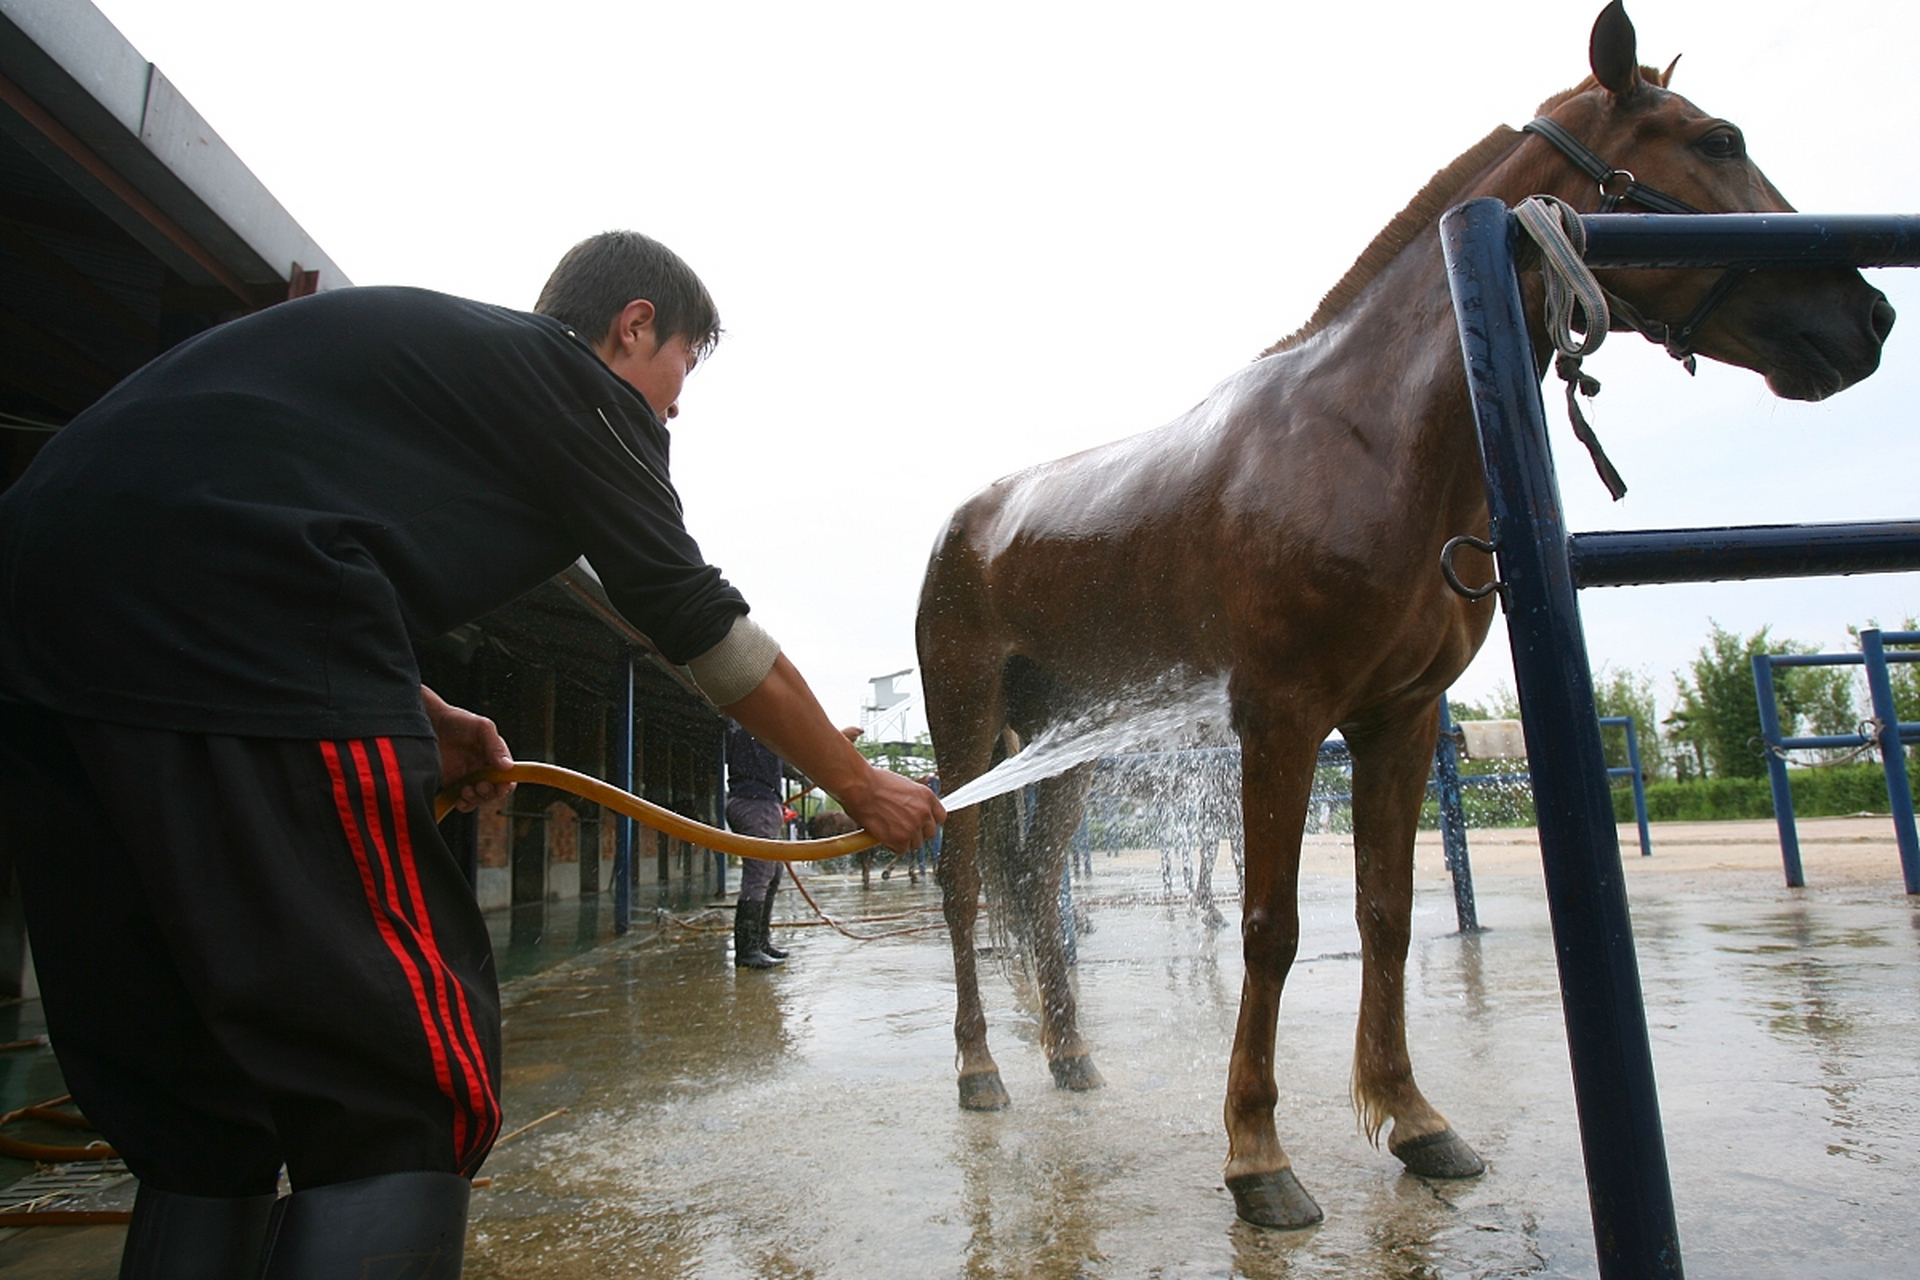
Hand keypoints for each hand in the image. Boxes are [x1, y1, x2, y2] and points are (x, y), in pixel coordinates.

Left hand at [421, 686, 513, 812]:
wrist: (429, 723)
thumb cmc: (457, 721)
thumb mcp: (481, 727)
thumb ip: (495, 745)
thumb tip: (508, 767)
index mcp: (494, 757)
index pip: (507, 778)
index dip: (506, 785)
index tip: (500, 786)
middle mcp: (483, 769)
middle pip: (495, 792)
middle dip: (490, 793)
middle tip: (480, 785)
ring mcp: (467, 778)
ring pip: (480, 799)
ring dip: (477, 799)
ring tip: (467, 789)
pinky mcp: (452, 785)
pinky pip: (463, 802)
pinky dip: (464, 804)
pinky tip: (459, 798)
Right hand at [838, 764, 946, 853]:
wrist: (860, 787)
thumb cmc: (875, 783)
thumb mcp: (904, 786)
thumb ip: (914, 800)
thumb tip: (915, 811)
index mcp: (927, 796)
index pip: (940, 817)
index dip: (929, 821)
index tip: (921, 823)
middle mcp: (924, 812)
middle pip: (930, 832)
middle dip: (917, 832)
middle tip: (902, 828)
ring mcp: (913, 826)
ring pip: (916, 843)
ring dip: (904, 840)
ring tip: (889, 829)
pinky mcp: (901, 839)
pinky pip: (902, 849)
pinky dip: (892, 845)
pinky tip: (883, 834)